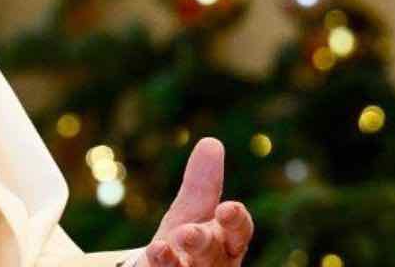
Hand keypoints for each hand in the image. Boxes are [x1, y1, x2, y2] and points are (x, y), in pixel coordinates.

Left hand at [140, 137, 253, 266]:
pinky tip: (154, 251)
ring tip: (161, 245)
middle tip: (187, 232)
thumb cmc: (185, 241)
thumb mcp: (192, 210)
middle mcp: (215, 264)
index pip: (239, 231)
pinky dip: (161, 265)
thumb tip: (211, 141)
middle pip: (213, 255)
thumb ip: (201, 183)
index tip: (226, 209)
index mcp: (227, 242)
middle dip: (202, 243)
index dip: (236, 221)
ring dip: (178, 260)